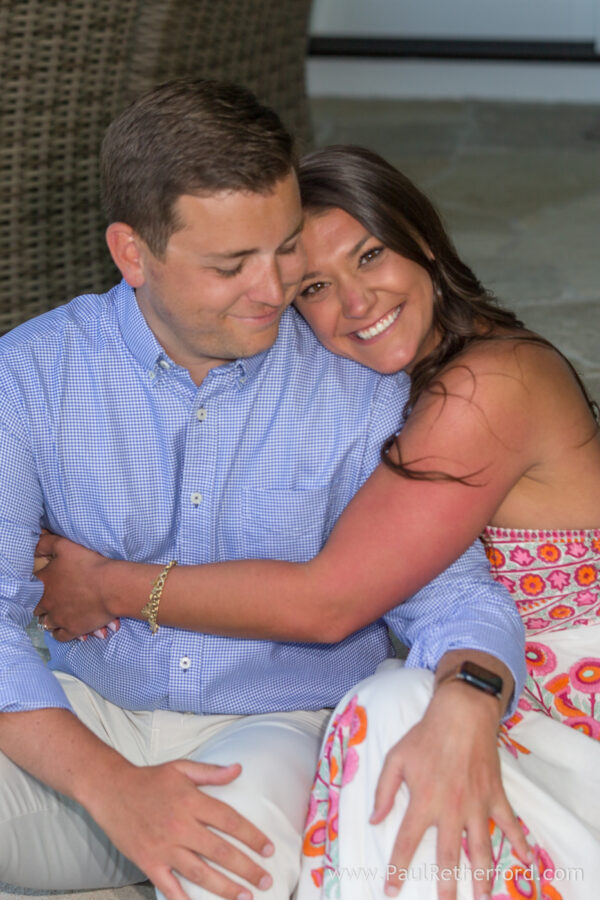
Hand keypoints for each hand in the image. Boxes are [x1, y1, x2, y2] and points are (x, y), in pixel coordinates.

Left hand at [34, 531, 119, 639]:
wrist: (112, 586)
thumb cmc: (90, 564)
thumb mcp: (65, 545)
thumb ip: (46, 544)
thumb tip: (34, 549)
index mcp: (44, 582)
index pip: (31, 586)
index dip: (37, 585)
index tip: (46, 584)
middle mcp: (47, 602)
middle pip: (37, 608)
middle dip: (43, 605)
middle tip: (54, 600)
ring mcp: (59, 618)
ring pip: (46, 623)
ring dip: (50, 619)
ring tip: (59, 615)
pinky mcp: (72, 630)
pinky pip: (59, 636)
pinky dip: (59, 632)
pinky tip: (64, 627)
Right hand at [87, 757, 274, 899]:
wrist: (110, 789)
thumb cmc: (149, 779)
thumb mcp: (181, 768)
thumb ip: (211, 772)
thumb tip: (238, 769)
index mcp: (191, 801)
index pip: (229, 821)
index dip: (252, 836)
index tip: (268, 849)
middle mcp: (180, 826)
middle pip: (220, 852)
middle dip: (246, 868)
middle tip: (266, 880)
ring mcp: (163, 847)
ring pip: (200, 873)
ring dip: (225, 888)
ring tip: (246, 897)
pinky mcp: (148, 862)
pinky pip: (169, 886)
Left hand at [370, 682, 531, 898]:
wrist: (462, 713)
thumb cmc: (425, 735)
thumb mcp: (396, 758)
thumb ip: (384, 791)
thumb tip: (374, 820)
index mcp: (423, 800)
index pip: (407, 842)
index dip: (397, 869)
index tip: (390, 891)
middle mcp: (451, 808)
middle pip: (447, 856)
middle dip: (446, 886)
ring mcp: (476, 803)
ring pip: (481, 849)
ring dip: (482, 876)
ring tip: (482, 897)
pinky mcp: (495, 795)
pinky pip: (510, 823)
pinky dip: (521, 842)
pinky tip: (528, 862)